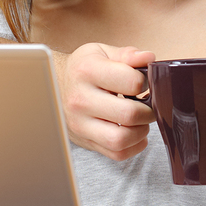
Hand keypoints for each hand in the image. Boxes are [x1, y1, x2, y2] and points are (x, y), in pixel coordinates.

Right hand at [59, 44, 156, 159]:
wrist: (57, 85)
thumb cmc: (84, 68)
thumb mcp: (103, 52)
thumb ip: (128, 55)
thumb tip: (148, 59)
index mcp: (87, 71)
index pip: (132, 82)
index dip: (146, 82)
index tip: (143, 83)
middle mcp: (80, 99)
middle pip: (128, 114)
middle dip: (148, 111)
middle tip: (148, 105)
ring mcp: (80, 124)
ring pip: (120, 140)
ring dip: (140, 132)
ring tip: (140, 120)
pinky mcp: (85, 141)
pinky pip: (116, 153)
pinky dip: (133, 146)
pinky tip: (134, 132)